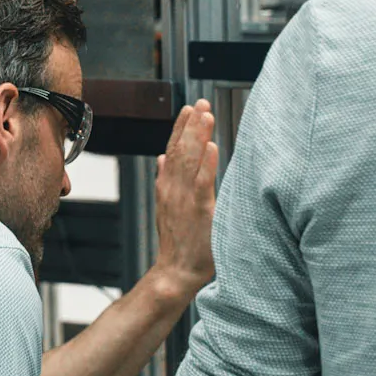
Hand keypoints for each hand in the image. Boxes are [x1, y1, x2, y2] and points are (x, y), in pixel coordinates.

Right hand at [151, 100, 217, 295]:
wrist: (176, 272)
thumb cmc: (179, 242)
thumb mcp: (167, 207)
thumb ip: (166, 181)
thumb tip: (163, 158)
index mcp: (167, 187)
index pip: (173, 150)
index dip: (180, 128)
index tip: (189, 108)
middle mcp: (173, 189)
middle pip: (180, 149)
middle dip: (190, 124)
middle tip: (201, 102)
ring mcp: (185, 200)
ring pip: (189, 161)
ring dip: (197, 136)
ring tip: (205, 115)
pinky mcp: (200, 212)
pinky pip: (202, 184)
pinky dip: (206, 164)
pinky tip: (212, 147)